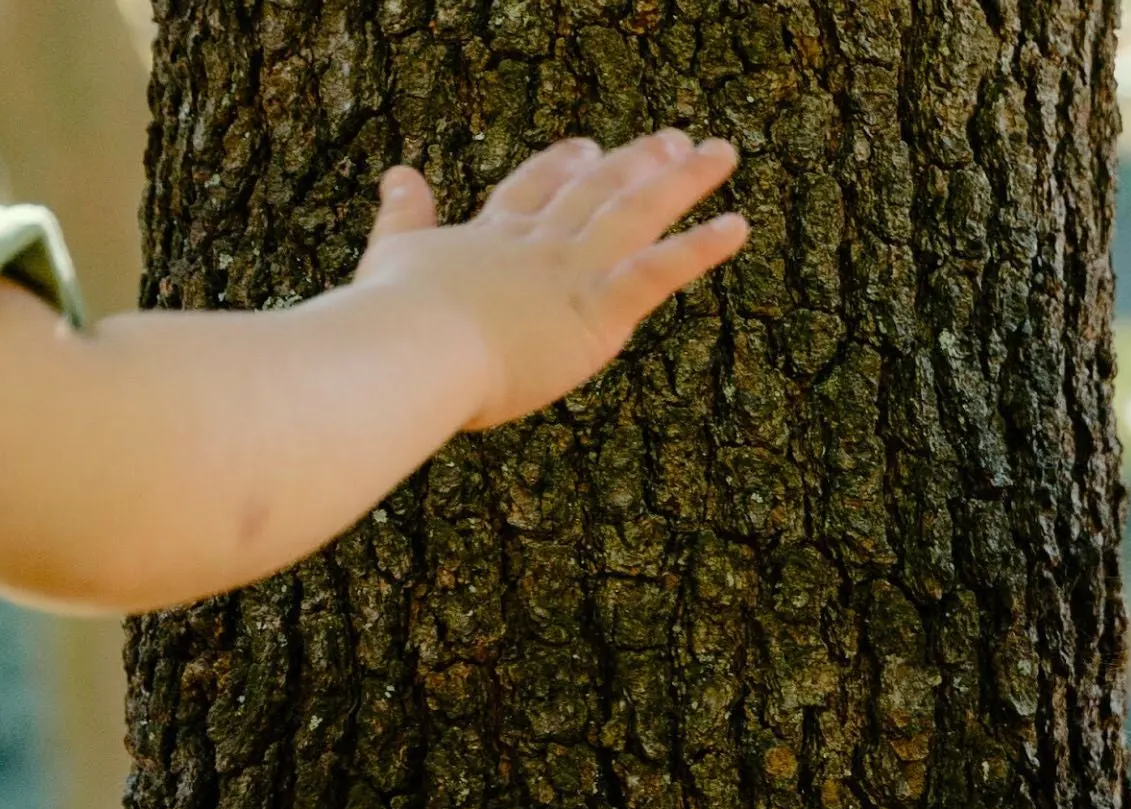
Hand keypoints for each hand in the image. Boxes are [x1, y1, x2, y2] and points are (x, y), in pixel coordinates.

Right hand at [348, 130, 748, 432]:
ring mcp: (572, 273)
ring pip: (638, 213)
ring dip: (684, 181)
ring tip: (720, 153)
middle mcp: (539, 246)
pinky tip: (738, 225)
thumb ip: (402, 216)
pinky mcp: (597, 311)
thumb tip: (397, 172)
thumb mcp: (392, 256)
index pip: (534, 193)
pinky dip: (701, 248)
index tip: (587, 148)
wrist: (416, 347)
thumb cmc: (397, 321)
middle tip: (673, 140)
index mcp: (491, 240)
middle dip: (638, 164)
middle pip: (597, 192)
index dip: (563, 168)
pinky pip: (660, 271)